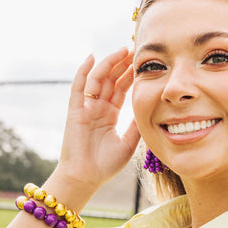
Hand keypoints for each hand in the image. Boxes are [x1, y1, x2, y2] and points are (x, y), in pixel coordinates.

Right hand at [55, 48, 140, 194]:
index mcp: (109, 115)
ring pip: (97, 79)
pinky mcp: (75, 111)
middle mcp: (97, 108)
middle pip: (110, 80)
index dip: (130, 75)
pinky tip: (92, 57)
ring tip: (122, 50)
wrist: (86, 178)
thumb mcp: (129, 142)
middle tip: (135, 49)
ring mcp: (86, 108)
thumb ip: (137, 125)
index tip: (143, 63)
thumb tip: (152, 109)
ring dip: (109, 64)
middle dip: (122, 65)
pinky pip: (78, 87)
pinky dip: (83, 71)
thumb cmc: (105, 165)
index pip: (121, 89)